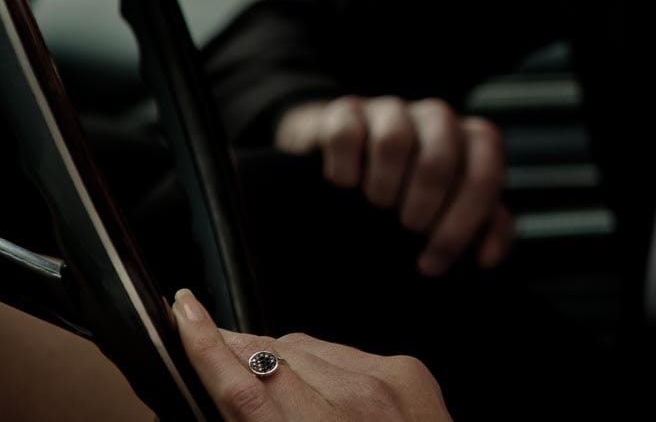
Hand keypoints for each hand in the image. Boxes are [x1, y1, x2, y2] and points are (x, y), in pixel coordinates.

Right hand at [170, 289, 451, 421]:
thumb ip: (257, 419)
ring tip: (274, 379)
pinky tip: (320, 384)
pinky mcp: (405, 367)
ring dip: (281, 357)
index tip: (184, 311)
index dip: (207, 344)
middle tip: (214, 344)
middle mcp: (350, 403)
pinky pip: (344, 350)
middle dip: (238, 347)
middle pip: (271, 356)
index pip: (245, 384)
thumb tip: (226, 388)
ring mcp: (382, 380)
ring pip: (305, 345)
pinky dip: (324, 362)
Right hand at [274, 96, 513, 275]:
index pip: (483, 176)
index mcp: (474, 140)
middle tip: (407, 229)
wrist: (350, 163)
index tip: (433, 262)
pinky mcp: (346, 110)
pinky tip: (347, 186)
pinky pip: (346, 135)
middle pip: (438, 160)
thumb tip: (488, 256)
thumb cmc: (414, 192)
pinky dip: (344, 170)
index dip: (460, 226)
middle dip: (422, 208)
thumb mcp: (456, 212)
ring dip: (383, 188)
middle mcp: (438, 118)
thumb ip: (486, 231)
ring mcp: (392, 110)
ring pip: (393, 142)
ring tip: (378, 205)